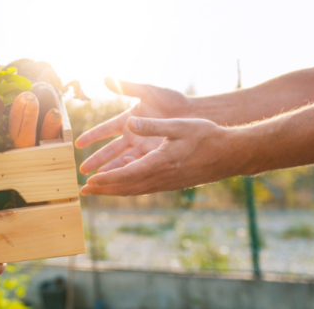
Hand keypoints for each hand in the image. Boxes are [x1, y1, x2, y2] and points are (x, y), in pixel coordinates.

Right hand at [75, 78, 191, 173]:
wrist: (197, 113)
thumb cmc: (172, 99)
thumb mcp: (149, 91)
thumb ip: (128, 87)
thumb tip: (106, 78)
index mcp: (129, 119)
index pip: (105, 130)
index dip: (91, 136)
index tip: (78, 144)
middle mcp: (133, 134)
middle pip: (110, 150)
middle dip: (96, 161)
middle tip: (82, 171)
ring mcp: (143, 146)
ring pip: (122, 161)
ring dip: (110, 170)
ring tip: (97, 180)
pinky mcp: (154, 154)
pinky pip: (138, 166)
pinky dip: (128, 173)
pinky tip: (119, 183)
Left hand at [81, 117, 240, 195]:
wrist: (231, 154)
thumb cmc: (207, 136)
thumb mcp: (179, 125)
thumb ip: (152, 125)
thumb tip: (130, 121)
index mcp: (160, 162)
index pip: (126, 174)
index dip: (106, 178)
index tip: (90, 180)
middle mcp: (161, 176)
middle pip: (126, 187)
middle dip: (103, 190)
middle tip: (83, 192)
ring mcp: (167, 183)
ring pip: (134, 190)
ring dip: (113, 191)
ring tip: (97, 192)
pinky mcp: (171, 183)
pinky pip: (144, 189)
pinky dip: (128, 189)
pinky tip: (121, 186)